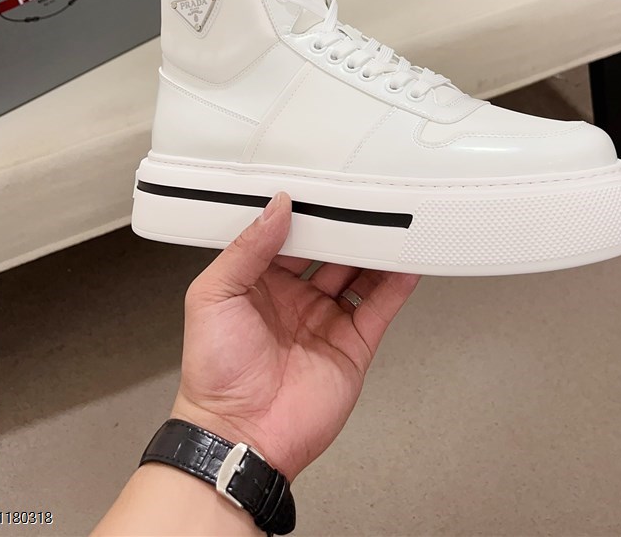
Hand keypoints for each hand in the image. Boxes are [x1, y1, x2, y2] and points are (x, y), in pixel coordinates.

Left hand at [171, 193, 418, 480]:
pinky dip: (396, 284)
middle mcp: (295, 299)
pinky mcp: (353, 344)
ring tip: (393, 220)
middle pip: (329, 252)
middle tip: (363, 197)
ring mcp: (326, 321)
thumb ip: (246, 248)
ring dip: (375, 249)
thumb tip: (277, 207)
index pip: (287, 236)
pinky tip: (407, 262)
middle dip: (345, 226)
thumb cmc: (214, 372)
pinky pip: (379, 307)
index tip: (320, 186)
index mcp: (259, 283)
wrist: (239, 434)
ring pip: (359, 274)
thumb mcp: (213, 295)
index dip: (304, 213)